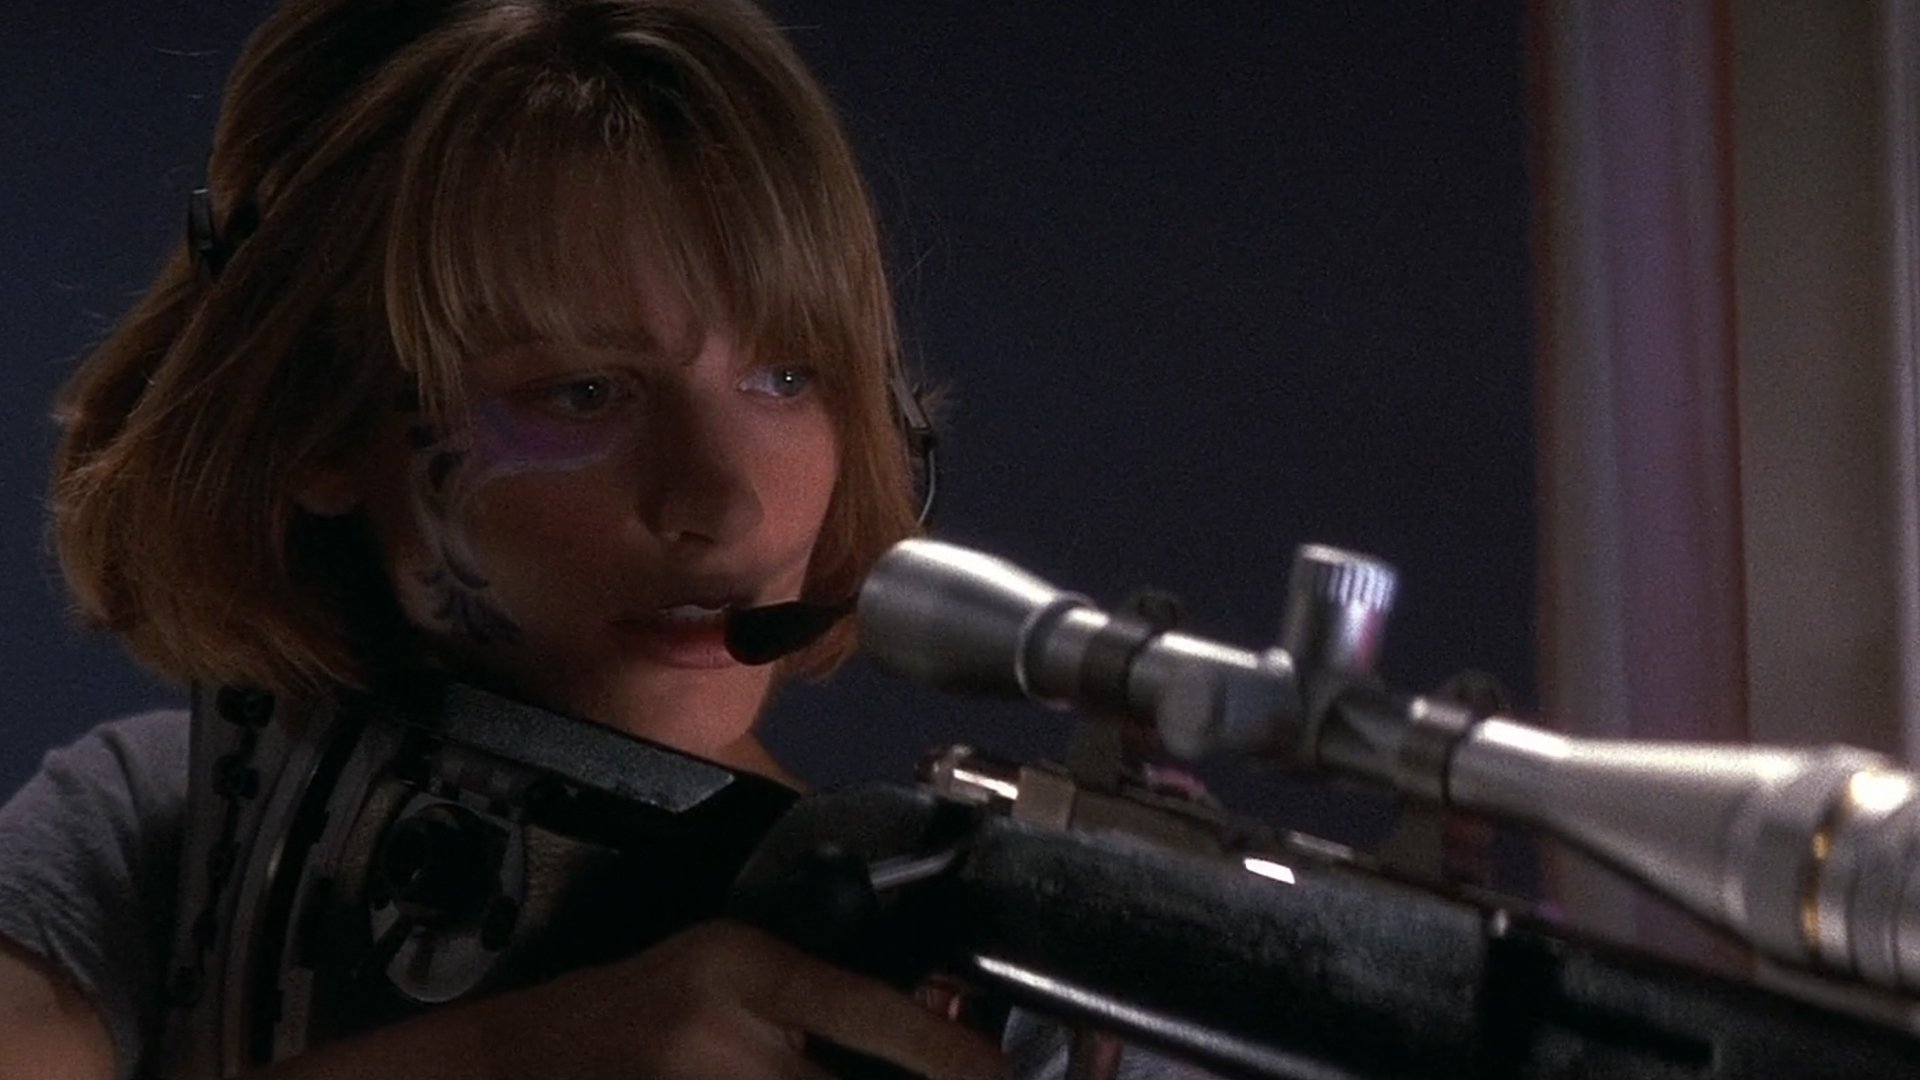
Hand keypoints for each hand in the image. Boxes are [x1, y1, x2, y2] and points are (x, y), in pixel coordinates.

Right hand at [473, 920, 1007, 1079]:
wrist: (506, 1067)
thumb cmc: (628, 1011)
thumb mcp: (726, 971)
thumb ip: (815, 998)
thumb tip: (928, 1033)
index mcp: (740, 966)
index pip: (869, 1012)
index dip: (948, 1054)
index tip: (998, 1074)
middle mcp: (720, 1032)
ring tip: (820, 1071)